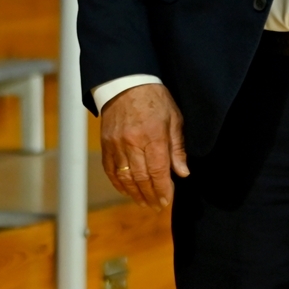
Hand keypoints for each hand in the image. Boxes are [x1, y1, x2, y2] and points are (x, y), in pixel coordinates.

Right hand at [100, 83, 188, 208]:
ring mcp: (116, 144)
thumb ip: (178, 148)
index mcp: (153, 136)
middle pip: (141, 178)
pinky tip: (126, 190)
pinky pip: (110, 169)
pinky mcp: (106, 143)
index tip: (167, 201)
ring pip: (125, 177)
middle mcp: (132, 143)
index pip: (158, 172)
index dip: (163, 190)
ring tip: (143, 203)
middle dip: (150, 195)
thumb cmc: (155, 99)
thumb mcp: (174, 118)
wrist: (126, 82)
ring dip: (134, 194)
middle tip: (157, 206)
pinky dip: (118, 183)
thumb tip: (183, 173)